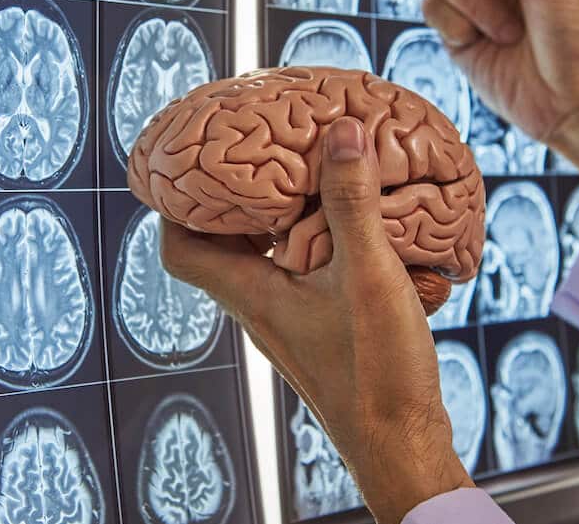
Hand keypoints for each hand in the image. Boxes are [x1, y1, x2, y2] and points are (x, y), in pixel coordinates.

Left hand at [161, 117, 472, 522]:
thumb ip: (352, 204)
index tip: (191, 164)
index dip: (174, 205)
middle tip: (252, 156)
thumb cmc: (377, 375)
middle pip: (220, 247)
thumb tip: (342, 133)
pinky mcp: (318, 330)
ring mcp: (288, 321)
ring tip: (302, 177)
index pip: (180, 248)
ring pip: (261, 259)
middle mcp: (260, 308)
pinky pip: (297, 274)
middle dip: (230, 200)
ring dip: (274, 219)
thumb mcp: (368, 275)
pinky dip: (310, 243)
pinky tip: (349, 226)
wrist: (403, 447)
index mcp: (252, 295)